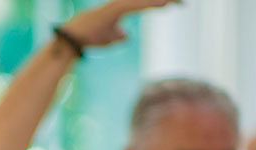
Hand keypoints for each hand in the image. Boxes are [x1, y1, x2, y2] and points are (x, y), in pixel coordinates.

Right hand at [62, 0, 178, 47]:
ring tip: (177, 1)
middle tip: (183, 2)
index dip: (161, 2)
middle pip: (146, 0)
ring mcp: (118, 5)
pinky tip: (165, 3)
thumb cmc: (89, 37)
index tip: (177, 4)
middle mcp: (121, 3)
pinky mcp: (114, 9)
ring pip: (143, 1)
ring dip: (160, 0)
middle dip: (165, 0)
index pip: (145, 3)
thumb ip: (118, 35)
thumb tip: (126, 35)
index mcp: (121, 8)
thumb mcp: (109, 38)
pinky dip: (151, 3)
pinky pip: (136, 5)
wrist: (72, 40)